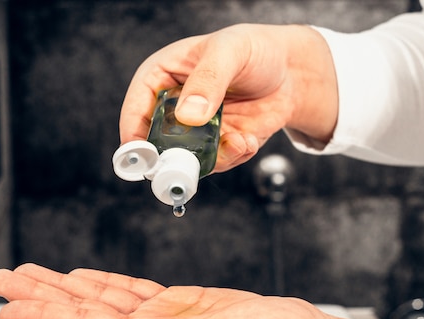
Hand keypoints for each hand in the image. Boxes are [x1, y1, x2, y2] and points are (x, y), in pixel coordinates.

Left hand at [0, 264, 330, 318]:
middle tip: (3, 281)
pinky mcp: (176, 306)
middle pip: (81, 313)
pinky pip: (127, 290)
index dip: (46, 317)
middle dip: (39, 296)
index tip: (11, 307)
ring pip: (98, 299)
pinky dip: (101, 282)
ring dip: (62, 287)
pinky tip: (81, 279)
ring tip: (29, 276)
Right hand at [119, 24, 337, 172]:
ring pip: (187, 160)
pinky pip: (216, 163)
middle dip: (174, 157)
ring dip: (212, 159)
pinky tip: (248, 139)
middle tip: (193, 159)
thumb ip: (208, 80)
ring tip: (240, 140)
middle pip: (156, 144)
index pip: (135, 110)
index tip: (144, 155)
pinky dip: (233, 158)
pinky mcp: (217, 145)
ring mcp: (195, 131)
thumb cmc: (253, 49)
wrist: (289, 71)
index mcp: (161, 78)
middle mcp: (173, 109)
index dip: (134, 135)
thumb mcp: (229, 52)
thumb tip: (190, 115)